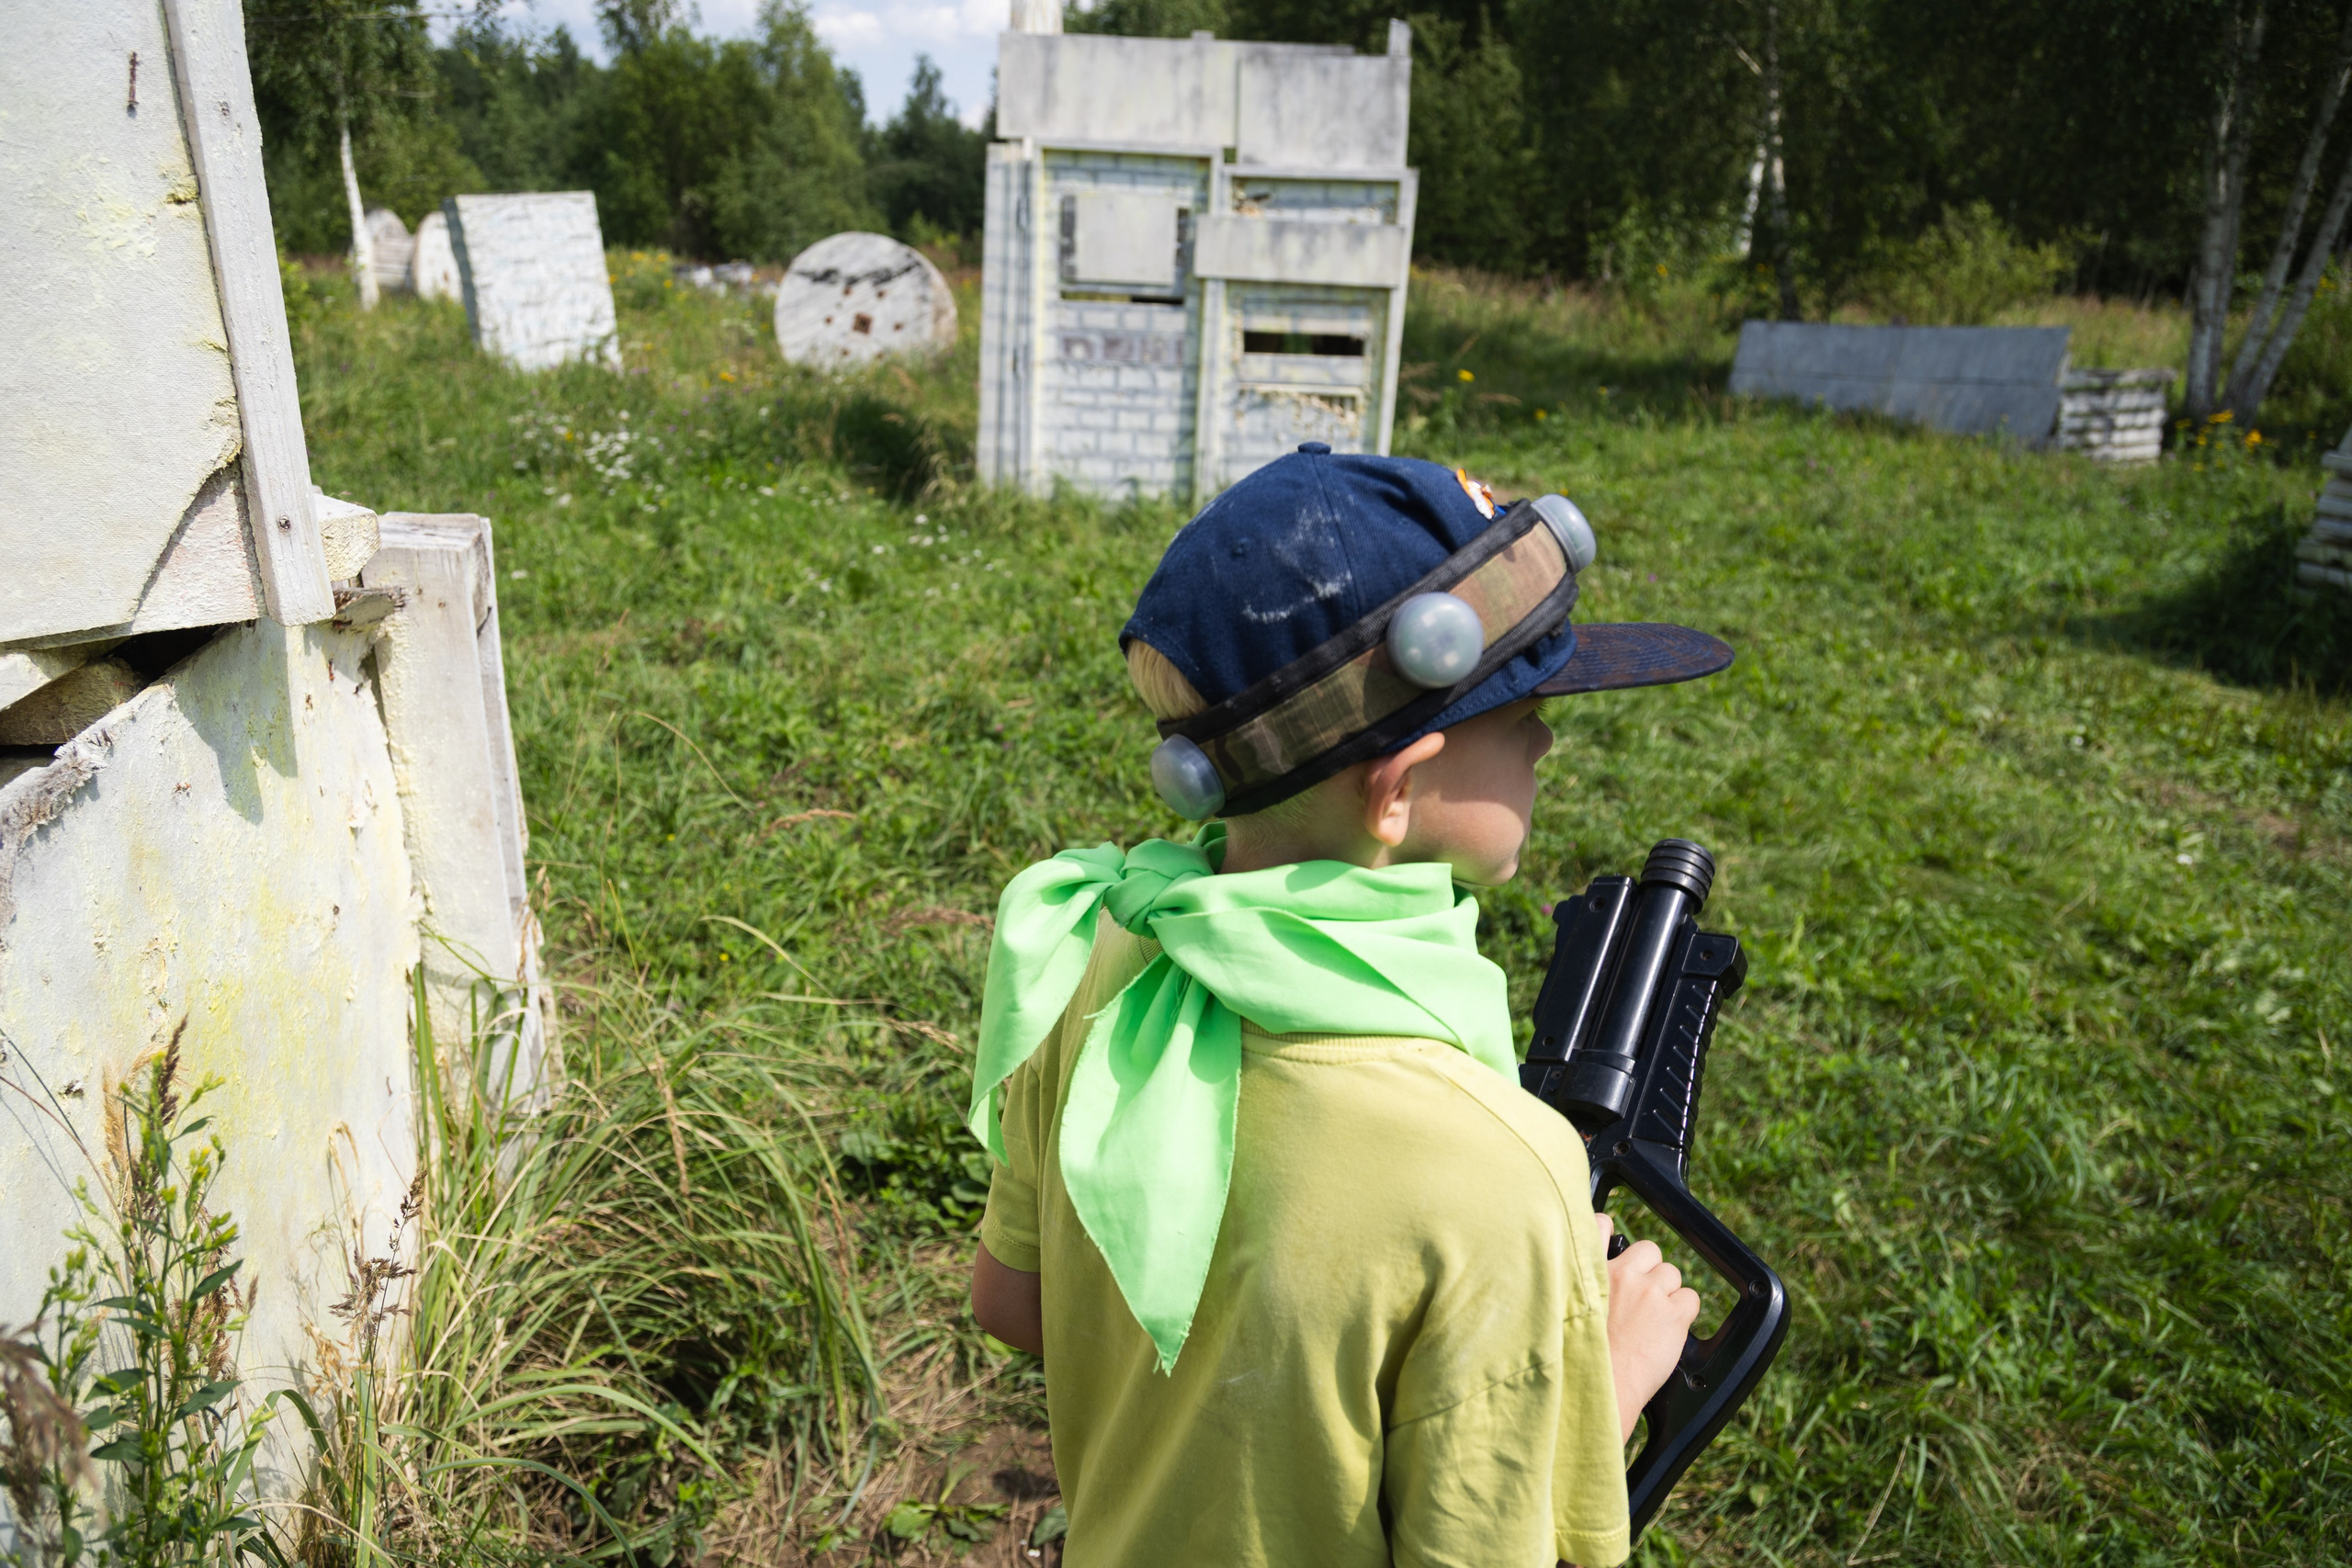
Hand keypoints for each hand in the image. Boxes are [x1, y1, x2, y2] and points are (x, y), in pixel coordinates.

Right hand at [1596, 1213, 1701, 1441]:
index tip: (1611, 1244)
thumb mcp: (1564, 1311)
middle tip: (1639, 1298)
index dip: (1608, 1231)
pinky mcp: (1673, 1313)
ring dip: (1666, 1293)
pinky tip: (1667, 1330)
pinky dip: (1684, 1313)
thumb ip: (1580, 1287)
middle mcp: (1621, 1275)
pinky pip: (1690, 1299)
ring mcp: (1649, 1292)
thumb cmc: (1581, 1358)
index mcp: (1591, 1271)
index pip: (1600, 1225)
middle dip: (1648, 1270)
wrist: (1602, 1387)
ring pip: (1671, 1273)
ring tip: (1651, 1320)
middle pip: (1648, 1250)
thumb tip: (1586, 1277)